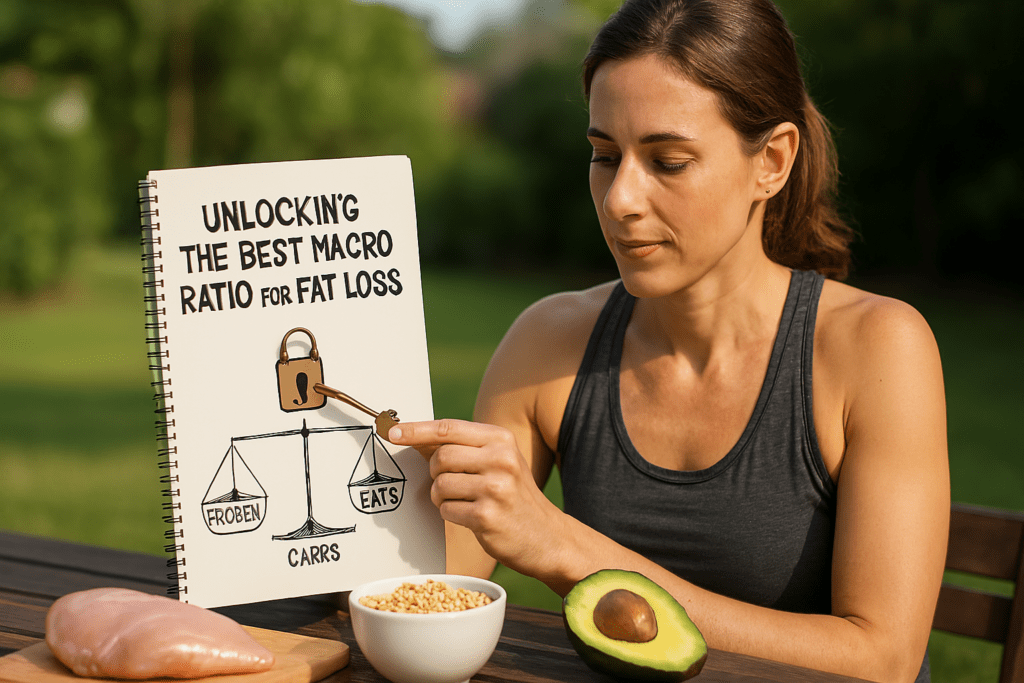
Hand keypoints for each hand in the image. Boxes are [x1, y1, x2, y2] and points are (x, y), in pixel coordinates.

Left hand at [388, 419, 564, 575]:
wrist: (546, 536)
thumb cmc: (514, 495)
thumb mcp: (499, 461)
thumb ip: (463, 448)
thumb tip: (415, 437)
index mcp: (501, 439)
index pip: (449, 428)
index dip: (417, 430)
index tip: (393, 432)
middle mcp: (501, 459)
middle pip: (440, 457)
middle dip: (436, 473)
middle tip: (452, 483)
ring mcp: (495, 488)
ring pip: (440, 485)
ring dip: (442, 497)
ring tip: (464, 502)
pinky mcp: (486, 516)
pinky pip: (446, 510)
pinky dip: (451, 514)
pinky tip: (471, 517)